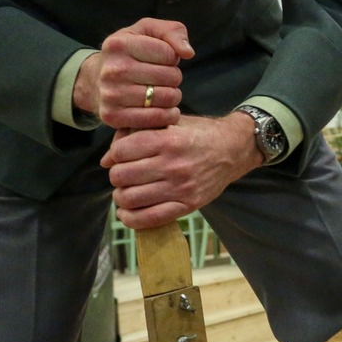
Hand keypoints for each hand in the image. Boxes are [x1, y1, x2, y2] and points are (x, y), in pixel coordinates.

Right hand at [74, 18, 194, 129]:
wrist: (94, 78)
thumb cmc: (130, 51)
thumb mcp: (148, 30)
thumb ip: (173, 32)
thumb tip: (188, 53)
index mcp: (119, 44)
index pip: (169, 54)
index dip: (172, 57)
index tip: (161, 59)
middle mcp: (112, 70)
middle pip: (171, 77)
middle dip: (173, 77)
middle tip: (162, 78)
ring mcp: (110, 95)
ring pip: (167, 98)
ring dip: (172, 96)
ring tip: (161, 91)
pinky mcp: (112, 116)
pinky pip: (156, 119)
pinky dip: (167, 115)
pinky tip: (164, 109)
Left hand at [101, 110, 258, 228]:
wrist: (234, 148)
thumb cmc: (199, 133)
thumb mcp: (171, 123)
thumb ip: (138, 134)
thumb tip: (106, 160)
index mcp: (168, 141)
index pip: (121, 151)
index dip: (115, 154)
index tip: (121, 156)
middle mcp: (173, 165)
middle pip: (121, 176)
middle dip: (117, 175)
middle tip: (124, 174)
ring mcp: (181, 188)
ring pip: (129, 199)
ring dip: (121, 196)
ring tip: (127, 191)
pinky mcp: (188, 205)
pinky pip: (148, 219)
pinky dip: (130, 218)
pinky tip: (127, 211)